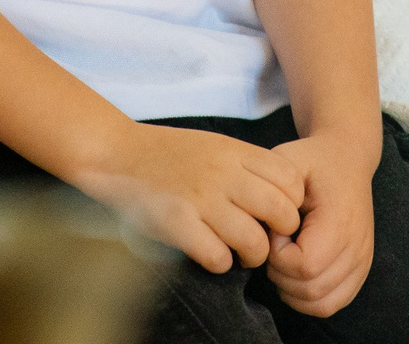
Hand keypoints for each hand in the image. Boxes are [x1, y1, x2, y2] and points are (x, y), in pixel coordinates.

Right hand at [72, 122, 305, 273]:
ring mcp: (199, 199)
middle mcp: (222, 173)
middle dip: (280, 234)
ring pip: (254, 242)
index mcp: (234, 151)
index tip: (277, 214)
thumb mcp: (214, 145)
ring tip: (240, 254)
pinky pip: (218, 258)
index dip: (293, 203)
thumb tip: (285, 197)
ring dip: (252, 256)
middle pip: (282, 213)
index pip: (292, 180)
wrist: (116, 153)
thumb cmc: (168, 153)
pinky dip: (220, 264)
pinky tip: (211, 254)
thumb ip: (248, 166)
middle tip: (266, 239)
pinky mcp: (176, 224)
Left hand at [265, 130, 376, 316]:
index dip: (278, 255)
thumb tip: (268, 232)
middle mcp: (357, 247)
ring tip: (283, 259)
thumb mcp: (288, 161)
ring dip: (292, 290)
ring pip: (321, 304)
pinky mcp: (360, 272)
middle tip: (274, 245)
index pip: (304, 265)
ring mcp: (361, 263)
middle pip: (311, 289)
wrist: (347, 161)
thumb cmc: (313, 162)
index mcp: (340, 221)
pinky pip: (331, 304)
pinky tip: (293, 275)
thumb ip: (273, 192)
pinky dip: (307, 300)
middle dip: (280, 274)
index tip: (274, 230)